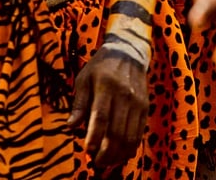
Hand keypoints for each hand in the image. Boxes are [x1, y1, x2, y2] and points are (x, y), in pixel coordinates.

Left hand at [68, 49, 148, 170]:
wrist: (129, 52)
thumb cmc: (101, 67)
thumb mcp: (84, 79)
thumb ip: (79, 104)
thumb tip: (70, 126)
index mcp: (106, 87)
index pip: (101, 118)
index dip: (94, 138)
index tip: (87, 151)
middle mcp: (125, 96)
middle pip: (117, 132)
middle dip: (106, 152)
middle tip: (96, 162)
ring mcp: (137, 102)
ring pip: (130, 136)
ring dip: (119, 153)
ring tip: (107, 161)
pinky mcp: (145, 107)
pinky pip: (140, 132)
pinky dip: (131, 147)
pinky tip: (121, 154)